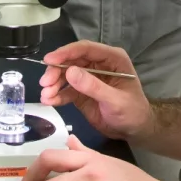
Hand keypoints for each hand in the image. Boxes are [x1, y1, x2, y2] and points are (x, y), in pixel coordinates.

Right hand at [37, 41, 151, 140]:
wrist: (134, 131)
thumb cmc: (132, 112)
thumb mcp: (115, 100)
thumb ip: (93, 87)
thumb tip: (70, 72)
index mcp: (112, 59)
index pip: (85, 49)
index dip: (66, 52)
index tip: (49, 60)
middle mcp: (98, 64)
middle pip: (71, 61)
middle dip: (56, 71)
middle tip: (45, 83)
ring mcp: (88, 78)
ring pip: (66, 75)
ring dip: (54, 84)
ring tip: (45, 96)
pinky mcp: (81, 92)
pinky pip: (66, 90)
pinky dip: (56, 95)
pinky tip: (49, 101)